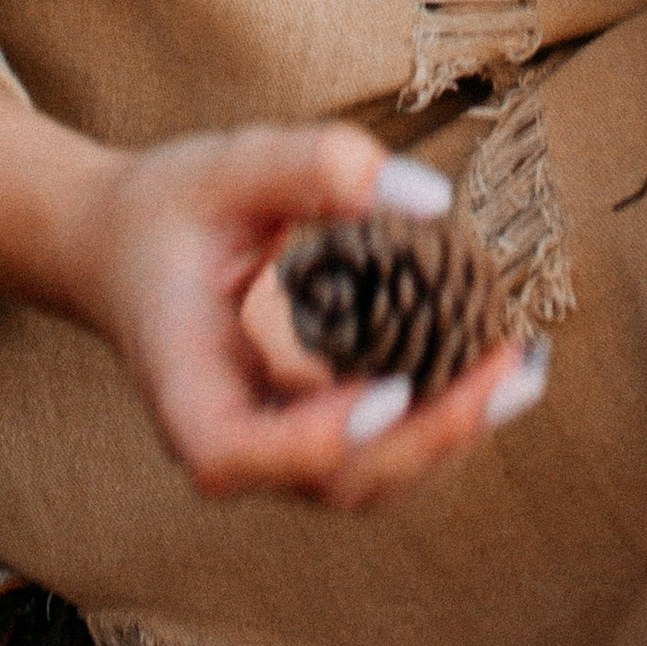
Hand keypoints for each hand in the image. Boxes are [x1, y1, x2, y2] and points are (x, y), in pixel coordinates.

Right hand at [72, 128, 540, 505]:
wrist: (123, 245)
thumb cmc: (169, 208)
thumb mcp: (230, 167)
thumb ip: (317, 165)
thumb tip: (429, 199)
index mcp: (183, 389)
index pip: (234, 452)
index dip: (311, 441)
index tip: (388, 394)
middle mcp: (228, 438)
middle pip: (328, 480)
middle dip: (428, 436)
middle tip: (508, 370)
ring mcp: (272, 445)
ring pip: (365, 477)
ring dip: (449, 434)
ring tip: (522, 372)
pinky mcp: (307, 429)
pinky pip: (377, 446)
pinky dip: (439, 416)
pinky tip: (496, 368)